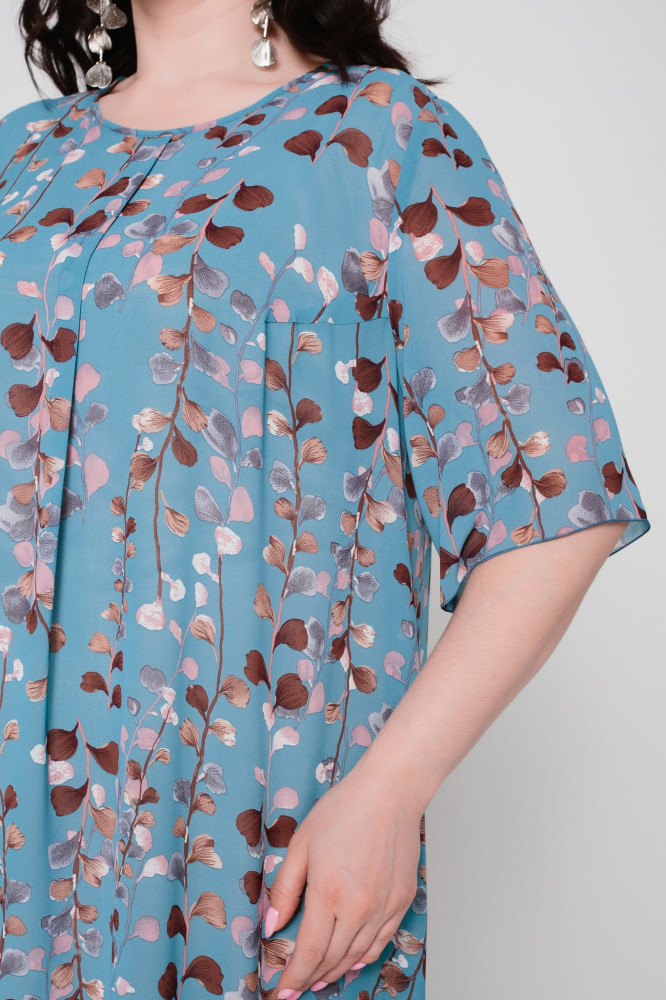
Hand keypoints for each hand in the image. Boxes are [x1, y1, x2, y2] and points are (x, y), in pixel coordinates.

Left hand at [263, 757, 421, 996]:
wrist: (389, 793)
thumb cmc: (344, 810)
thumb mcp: (301, 844)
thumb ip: (285, 889)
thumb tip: (272, 925)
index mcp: (329, 893)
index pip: (308, 953)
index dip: (293, 977)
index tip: (282, 991)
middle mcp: (359, 908)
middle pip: (332, 960)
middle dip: (311, 978)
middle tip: (297, 987)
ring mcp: (384, 907)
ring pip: (358, 955)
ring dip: (336, 971)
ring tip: (320, 979)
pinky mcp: (401, 901)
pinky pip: (381, 941)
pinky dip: (364, 957)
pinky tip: (353, 961)